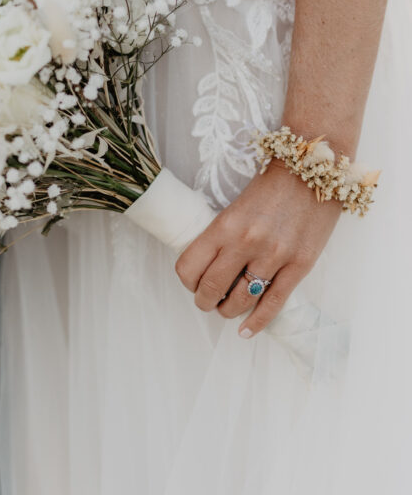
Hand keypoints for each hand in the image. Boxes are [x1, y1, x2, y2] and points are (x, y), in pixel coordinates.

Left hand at [174, 159, 340, 337]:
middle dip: (204, 301)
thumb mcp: (236, 205)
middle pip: (212, 288)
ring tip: (227, 310)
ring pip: (241, 301)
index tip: (192, 283)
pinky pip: (274, 304)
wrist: (312, 168)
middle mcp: (246, 242)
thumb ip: (223, 234)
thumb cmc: (272, 184)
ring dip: (228, 311)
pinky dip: (257, 322)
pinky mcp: (300, 266)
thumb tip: (210, 266)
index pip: (189, 266)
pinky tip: (246, 330)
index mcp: (225, 224)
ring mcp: (274, 256)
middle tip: (207, 301)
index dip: (187, 281)